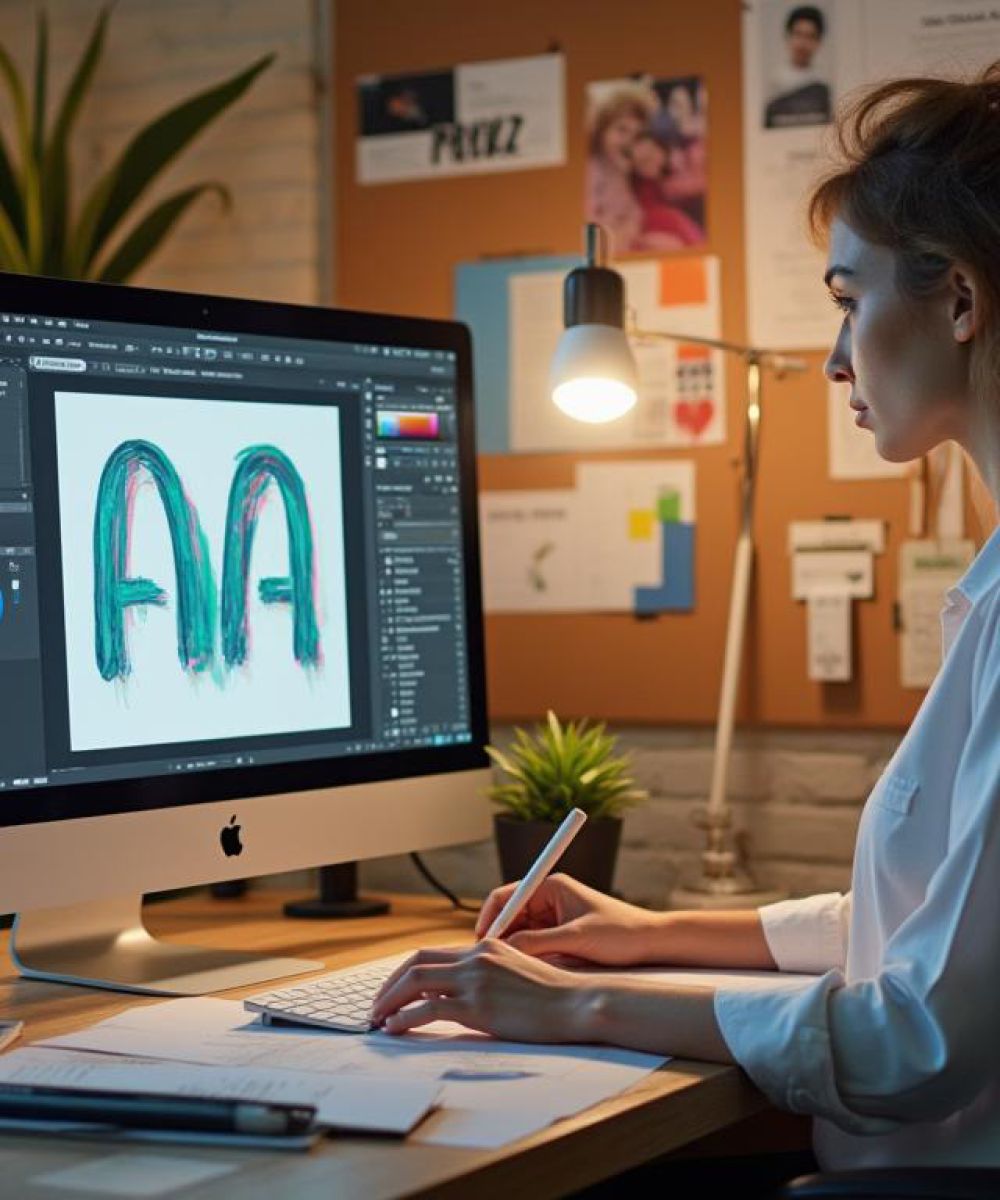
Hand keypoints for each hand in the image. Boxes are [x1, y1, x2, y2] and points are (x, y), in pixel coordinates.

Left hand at [370, 939, 584, 1040]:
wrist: (575, 1004)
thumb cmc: (552, 995)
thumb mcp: (516, 972)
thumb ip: (487, 973)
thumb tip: (460, 992)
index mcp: (484, 947)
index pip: (431, 952)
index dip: (405, 972)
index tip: (392, 990)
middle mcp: (476, 957)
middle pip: (415, 962)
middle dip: (389, 984)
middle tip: (377, 1004)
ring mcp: (475, 981)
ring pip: (415, 981)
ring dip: (389, 1001)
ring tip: (378, 1019)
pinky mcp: (477, 1006)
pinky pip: (428, 1009)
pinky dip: (404, 1018)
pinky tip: (396, 1028)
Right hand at [475, 873, 662, 966]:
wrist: (653, 944)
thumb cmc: (620, 933)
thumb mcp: (576, 938)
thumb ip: (537, 943)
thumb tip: (502, 948)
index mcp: (552, 887)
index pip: (506, 896)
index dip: (490, 918)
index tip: (482, 944)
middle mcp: (550, 899)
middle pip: (509, 916)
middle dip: (498, 938)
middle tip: (486, 965)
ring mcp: (555, 918)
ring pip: (520, 934)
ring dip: (512, 950)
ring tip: (504, 973)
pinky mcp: (561, 936)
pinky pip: (534, 945)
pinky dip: (526, 958)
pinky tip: (523, 975)